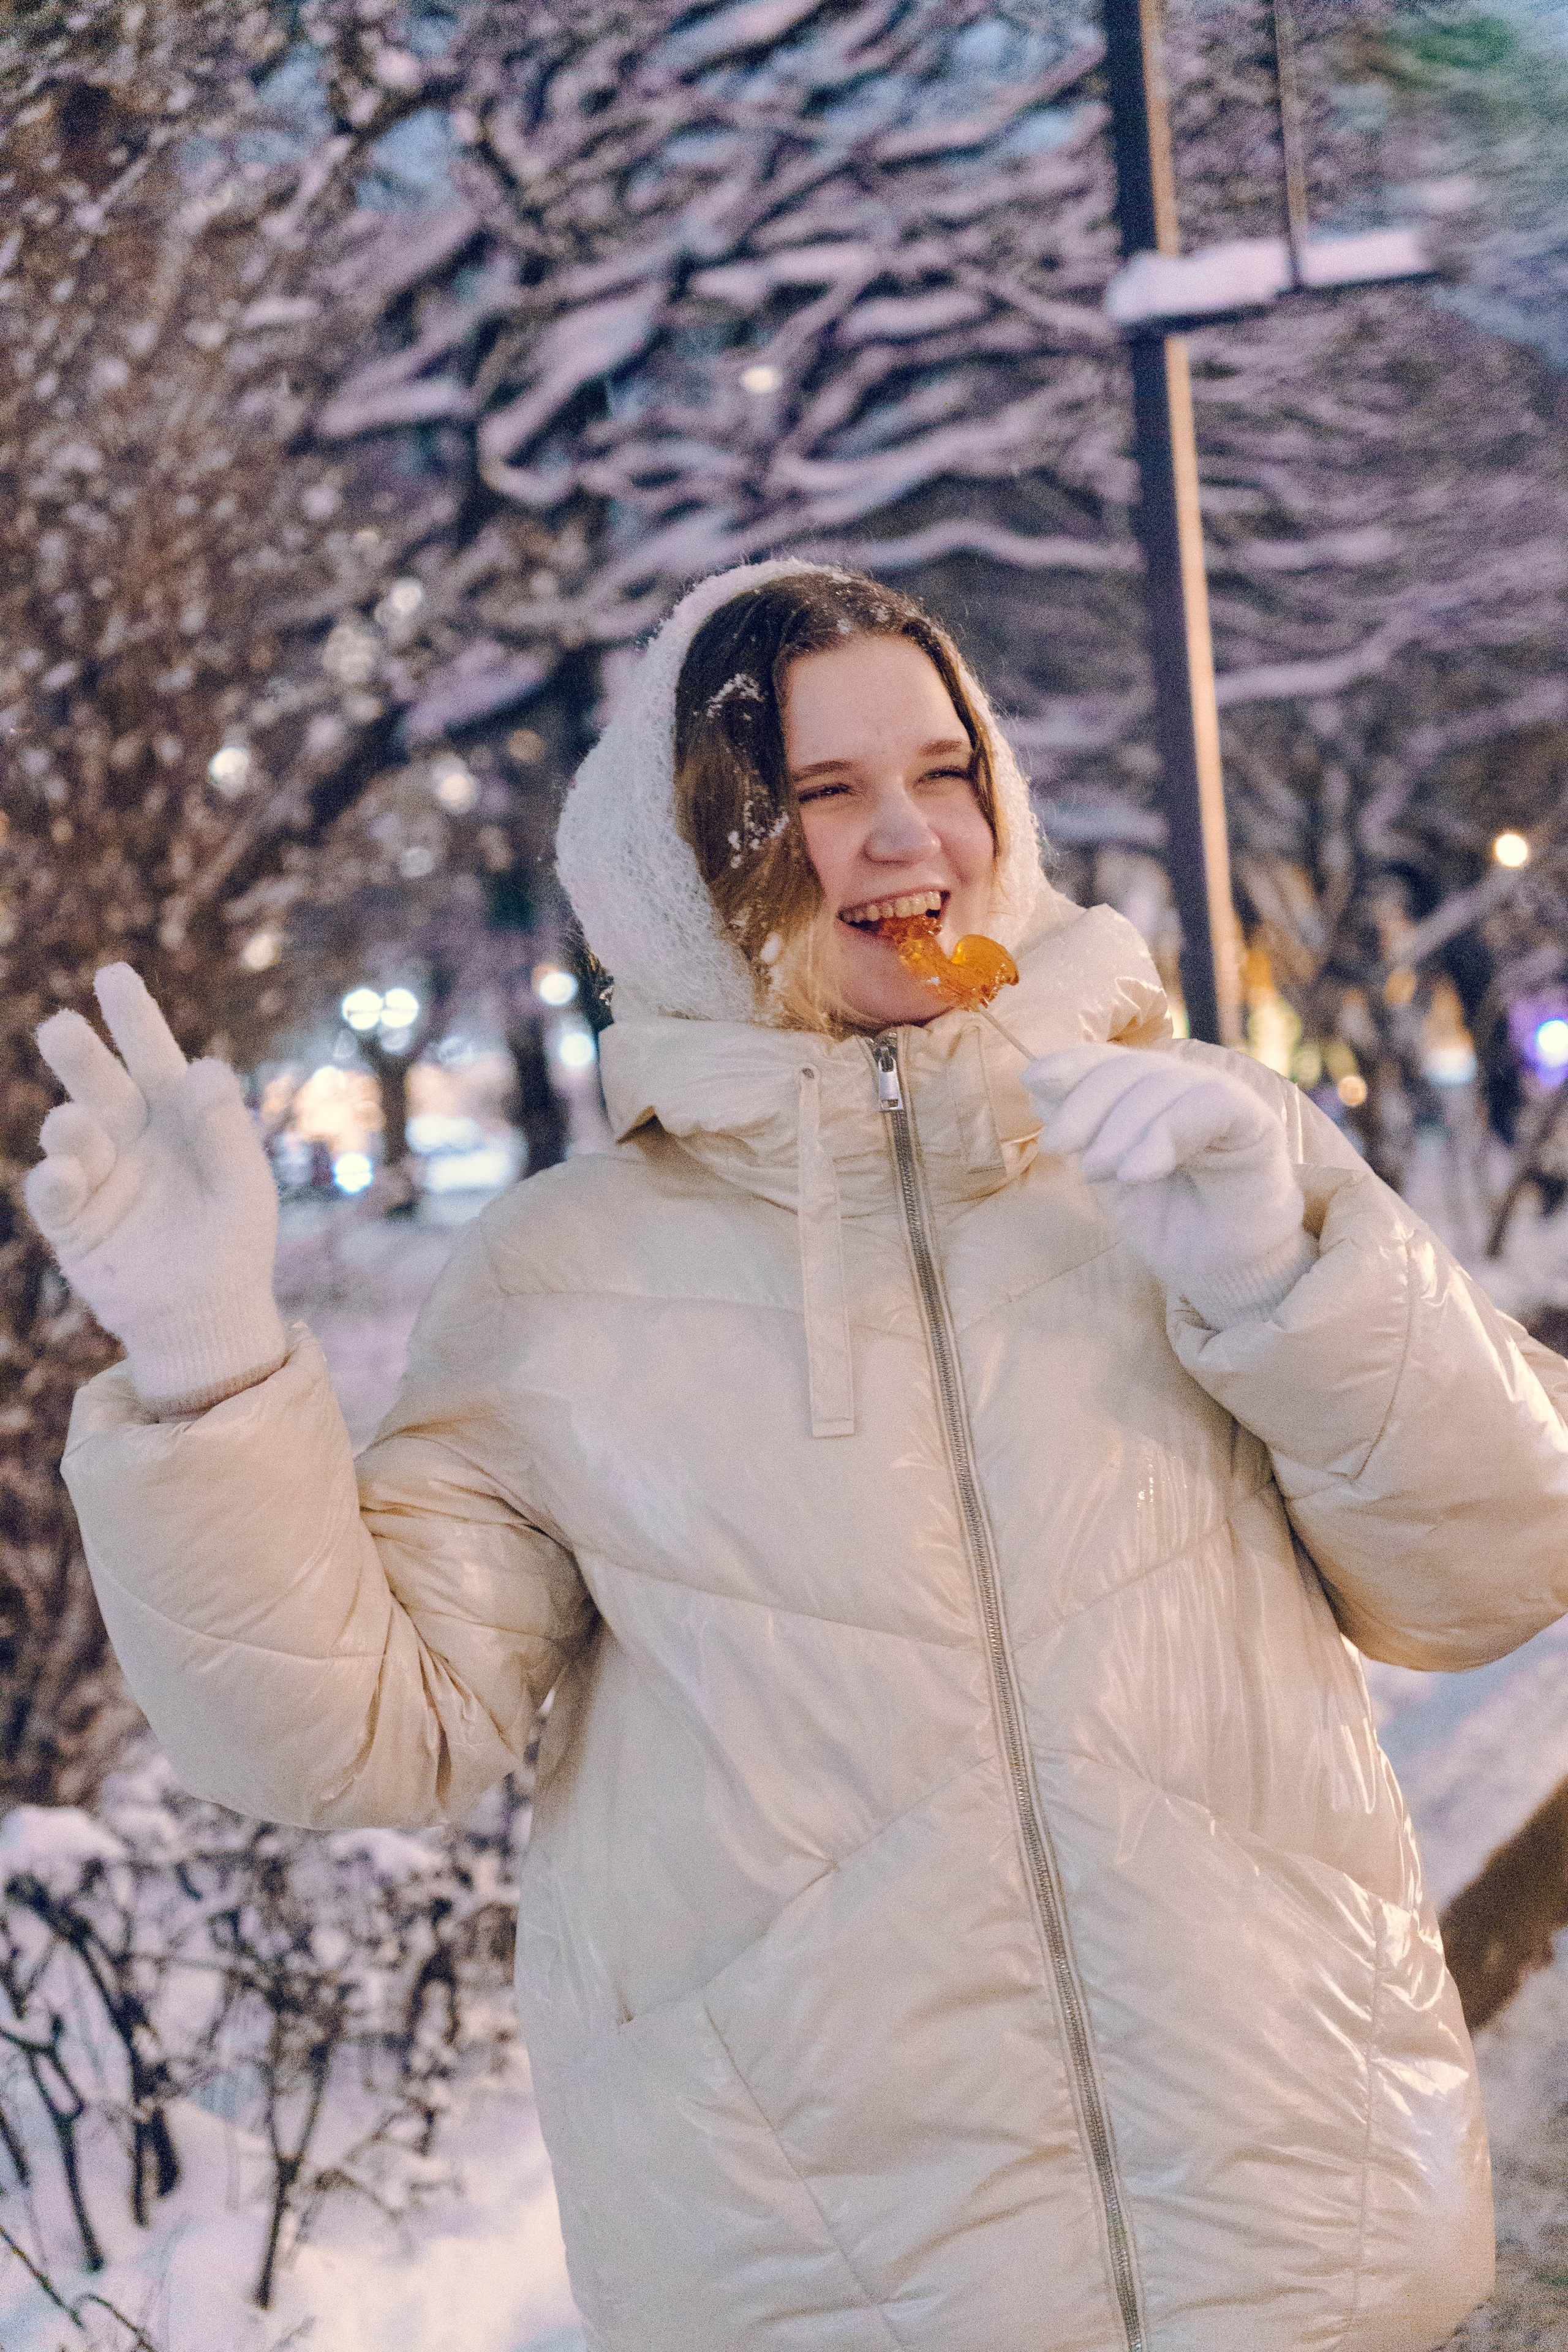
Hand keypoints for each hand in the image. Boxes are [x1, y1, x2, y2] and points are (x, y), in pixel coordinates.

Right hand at [27, 965, 285, 1409]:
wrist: (206, 1318)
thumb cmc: (235, 1245)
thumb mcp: (243, 1187)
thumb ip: (226, 1130)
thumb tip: (205, 1066)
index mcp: (180, 1120)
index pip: (156, 1059)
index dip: (134, 1019)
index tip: (113, 976)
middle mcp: (133, 1138)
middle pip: (101, 1084)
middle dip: (79, 1055)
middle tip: (59, 1027)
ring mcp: (99, 1177)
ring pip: (71, 1132)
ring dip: (69, 1123)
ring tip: (75, 1123)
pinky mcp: (74, 1222)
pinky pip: (54, 1191)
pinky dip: (56, 1179)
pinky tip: (68, 1174)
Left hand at [1022, 1043, 1314, 1327]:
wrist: (1217, 1269)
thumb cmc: (1166, 1220)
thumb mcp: (1107, 1172)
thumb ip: (1082, 1129)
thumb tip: (1039, 1085)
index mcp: (1151, 1092)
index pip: (1110, 1061)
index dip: (1071, 1064)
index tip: (1032, 1082)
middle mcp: (1187, 1087)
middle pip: (1132, 1068)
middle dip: (1085, 1104)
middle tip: (1058, 1147)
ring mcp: (1223, 1100)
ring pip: (1165, 1084)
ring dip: (1120, 1129)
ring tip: (1097, 1172)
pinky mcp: (1255, 1123)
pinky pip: (1210, 1105)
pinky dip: (1165, 1134)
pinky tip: (1138, 1172)